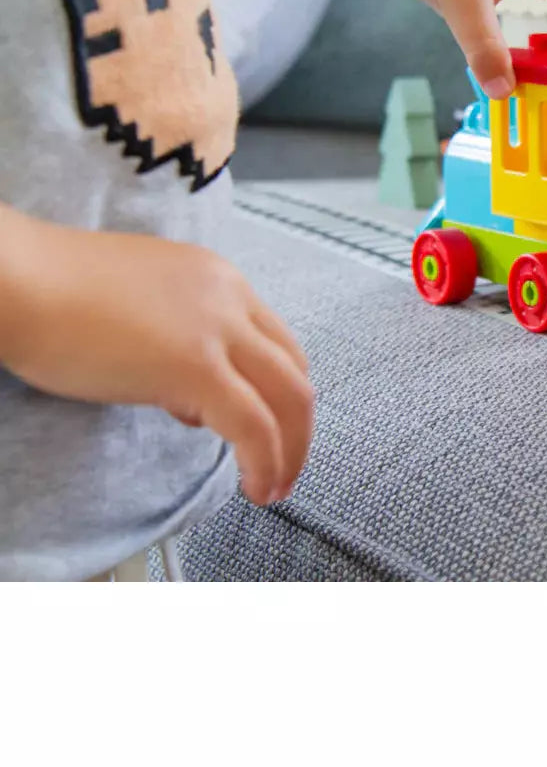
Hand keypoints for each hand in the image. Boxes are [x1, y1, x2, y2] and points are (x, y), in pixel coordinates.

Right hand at [0, 212, 312, 505]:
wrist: (17, 280)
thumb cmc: (54, 293)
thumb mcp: (139, 305)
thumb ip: (175, 340)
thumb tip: (186, 396)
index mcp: (217, 279)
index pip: (274, 339)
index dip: (277, 390)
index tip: (268, 425)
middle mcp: (229, 296)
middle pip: (294, 367)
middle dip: (299, 425)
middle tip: (287, 464)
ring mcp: (216, 328)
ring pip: (289, 396)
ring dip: (291, 450)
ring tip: (274, 486)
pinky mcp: (195, 365)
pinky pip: (254, 424)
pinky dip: (266, 461)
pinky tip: (256, 487)